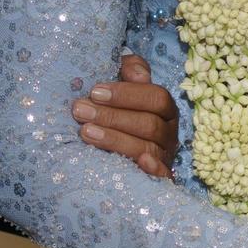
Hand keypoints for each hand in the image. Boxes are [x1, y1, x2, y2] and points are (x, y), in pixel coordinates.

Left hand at [71, 53, 179, 176]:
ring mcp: (164, 156)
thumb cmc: (115, 107)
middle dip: (112, 118)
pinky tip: (140, 164)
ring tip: (86, 132)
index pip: (156, 98)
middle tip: (80, 111)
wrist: (110, 140)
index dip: (127, 95)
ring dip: (116, 140)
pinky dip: (154, 170)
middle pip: (149, 125)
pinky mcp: (158, 178)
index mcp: (164, 108)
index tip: (94, 92)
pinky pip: (162, 176)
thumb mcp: (122, 82)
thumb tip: (139, 76)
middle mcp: (168, 132)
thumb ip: (131, 69)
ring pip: (147, 149)